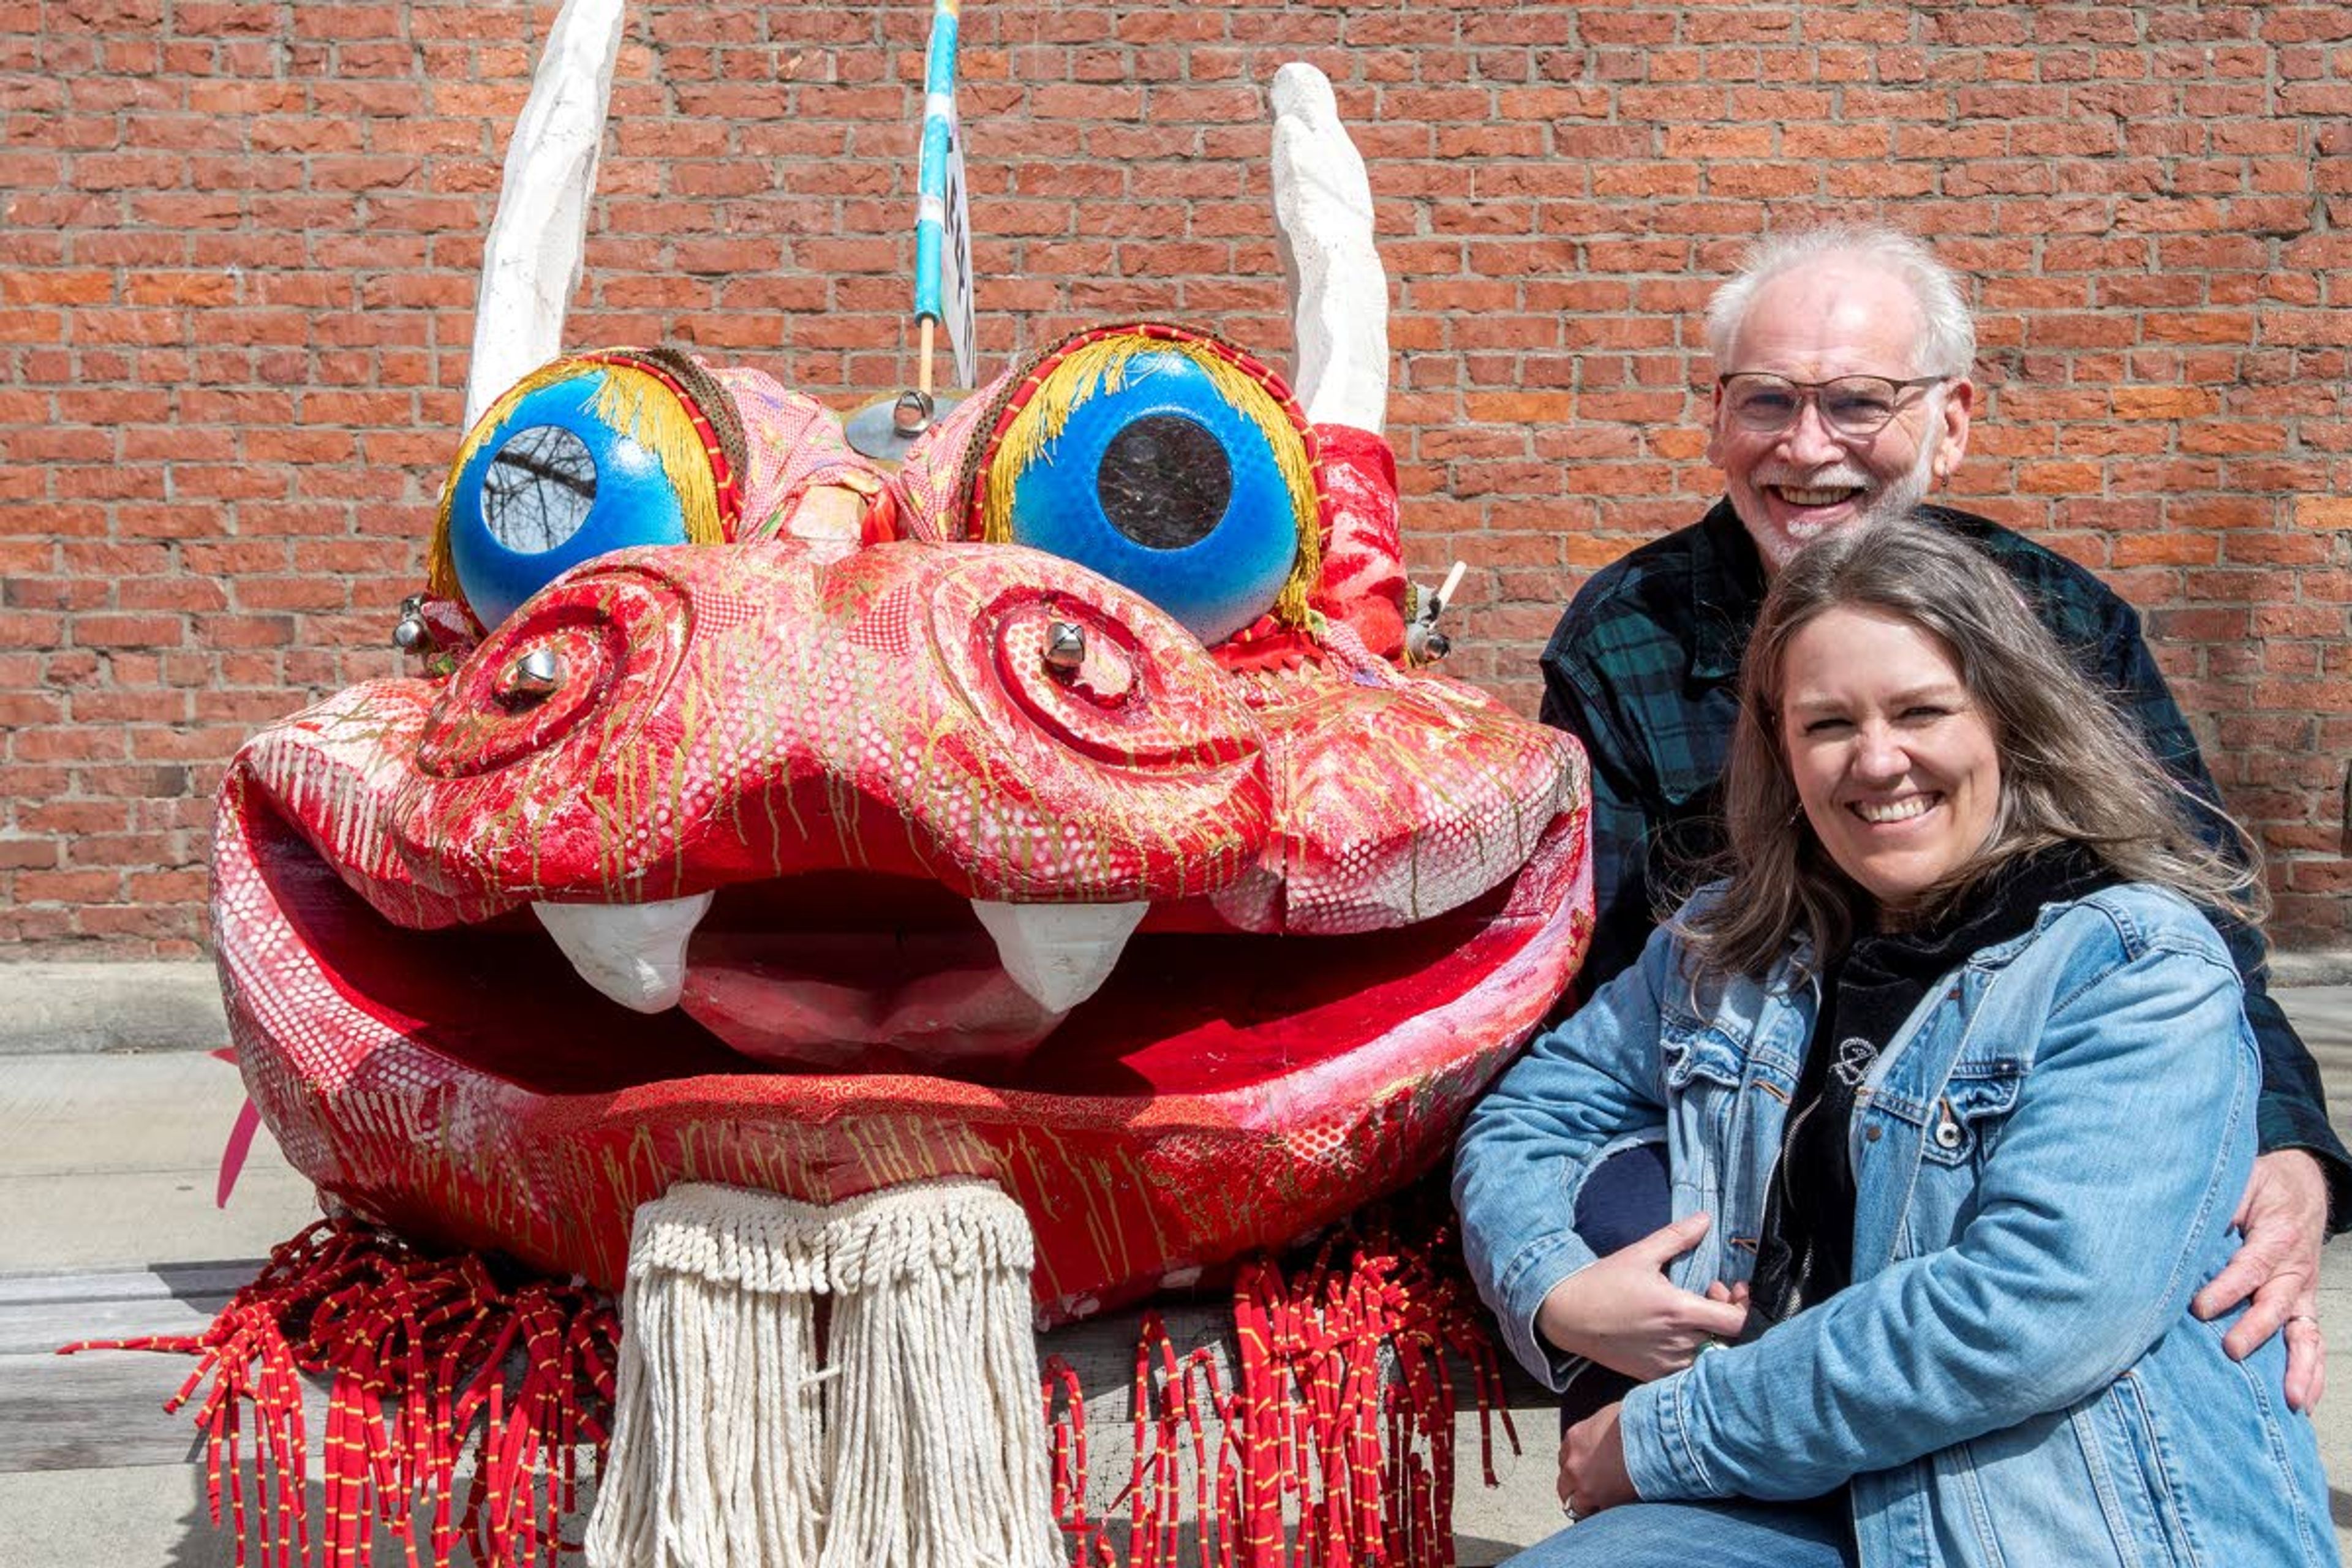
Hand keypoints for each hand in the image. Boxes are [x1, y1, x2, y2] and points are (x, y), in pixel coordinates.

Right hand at [1535, 1212, 1750, 1380]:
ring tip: (1689, 1314)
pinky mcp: (1652, 1375)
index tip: (1728, 1288)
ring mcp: (1666, 1363)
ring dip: (1708, 1334)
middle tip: (1707, 1294)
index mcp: (1679, 1311)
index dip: (1741, 1305)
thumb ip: (1677, 1237)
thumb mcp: (1640, 1254)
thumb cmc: (1603, 1282)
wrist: (1567, 1315)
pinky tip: (1674, 1334)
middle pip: (1727, 1339)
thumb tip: (1706, 1218)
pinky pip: (1686, 1370)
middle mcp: (1678, 1342)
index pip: (1737, 1322)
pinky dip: (1689, 1352)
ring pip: (1707, 1355)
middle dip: (1724, 1314)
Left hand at [1558, 1401, 1635, 1516]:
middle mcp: (1574, 1463)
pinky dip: (1602, 1514)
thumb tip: (1608, 1432)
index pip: (1565, 1457)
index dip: (1577, 1465)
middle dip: (1575, 1488)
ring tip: (1598, 1507)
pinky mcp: (1603, 1503)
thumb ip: (1601, 1429)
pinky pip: (1596, 1515)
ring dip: (1584, 1506)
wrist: (1654, 1438)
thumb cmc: (1639, 1422)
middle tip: (1589, 1491)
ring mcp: (1585, 1486)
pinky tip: (1613, 1512)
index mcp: (1575, 1438)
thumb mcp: (1611, 1416)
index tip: (1585, 1470)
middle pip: (1564, 1483)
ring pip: (1573, 1505)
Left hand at [2192, 1149, 2327, 1410]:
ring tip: (2293, 1400)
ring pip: (2304, 1334)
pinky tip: (2303, 1403)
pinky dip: (2311, 1373)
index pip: (2250, 1267)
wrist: (2303, 1187)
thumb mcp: (2242, 1182)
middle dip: (2255, 1330)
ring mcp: (2302, 1293)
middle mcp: (2295, 1270)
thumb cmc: (2263, 1187)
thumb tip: (2193, 1227)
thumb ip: (2222, 1206)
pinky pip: (2311, 1342)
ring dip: (2300, 1368)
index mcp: (2277, 1237)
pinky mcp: (2304, 1306)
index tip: (2200, 1308)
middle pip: (2276, 1305)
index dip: (2227, 1289)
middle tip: (2231, 1350)